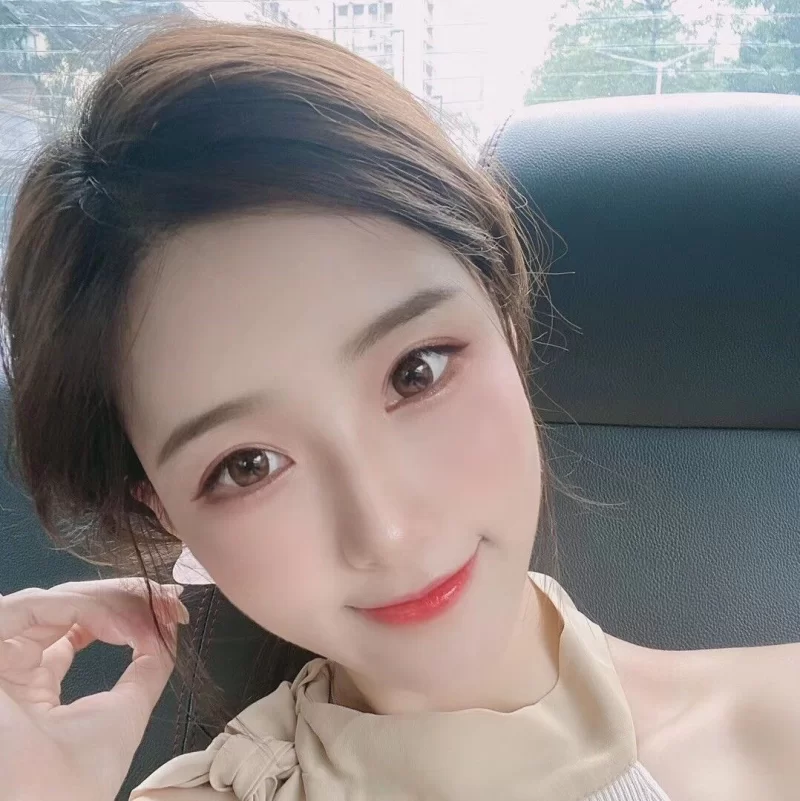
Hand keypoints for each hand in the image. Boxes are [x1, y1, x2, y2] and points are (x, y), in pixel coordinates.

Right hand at [0, 578, 188, 800]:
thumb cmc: (75, 781)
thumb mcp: (126, 712)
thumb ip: (150, 666)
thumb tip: (168, 624)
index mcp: (33, 689)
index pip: (73, 629)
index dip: (120, 612)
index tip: (166, 604)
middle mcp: (9, 670)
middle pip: (68, 609)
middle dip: (122, 598)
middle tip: (166, 596)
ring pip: (55, 601)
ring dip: (110, 600)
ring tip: (148, 613)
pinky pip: (34, 604)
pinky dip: (84, 605)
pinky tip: (119, 623)